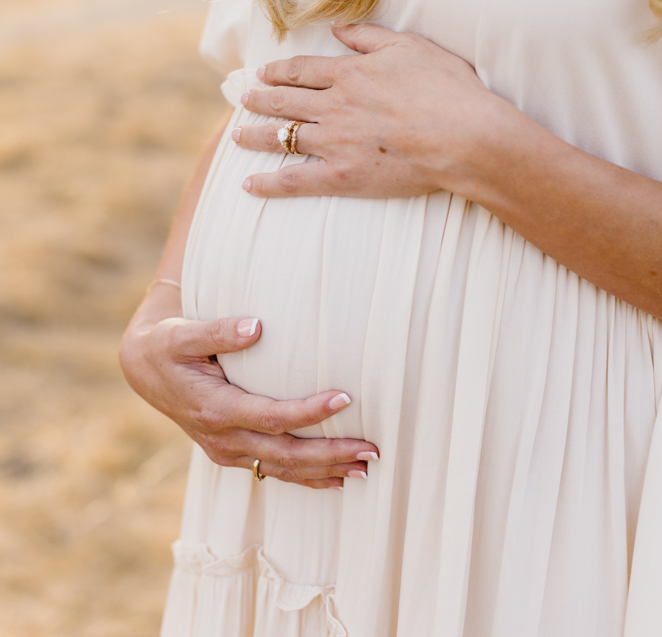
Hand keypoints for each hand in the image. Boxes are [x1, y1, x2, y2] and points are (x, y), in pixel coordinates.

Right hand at [119, 291, 377, 489]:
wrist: (143, 369)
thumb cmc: (167, 345)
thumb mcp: (183, 334)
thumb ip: (218, 331)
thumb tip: (257, 326)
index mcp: (216, 409)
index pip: (272, 417)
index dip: (310, 412)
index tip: (346, 398)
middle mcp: (223, 437)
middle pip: (285, 454)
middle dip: (330, 455)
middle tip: (372, 450)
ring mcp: (227, 449)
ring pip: (282, 469)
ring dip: (325, 472)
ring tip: (365, 469)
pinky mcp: (231, 451)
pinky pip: (272, 470)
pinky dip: (305, 478)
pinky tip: (334, 480)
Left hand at [235, 23, 511, 198]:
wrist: (464, 136)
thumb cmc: (446, 89)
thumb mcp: (410, 46)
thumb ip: (368, 36)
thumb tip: (339, 27)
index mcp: (349, 74)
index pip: (302, 70)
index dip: (279, 71)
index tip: (263, 72)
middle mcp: (334, 106)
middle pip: (285, 101)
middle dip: (260, 99)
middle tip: (243, 99)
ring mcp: (334, 141)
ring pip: (282, 136)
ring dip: (255, 134)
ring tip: (236, 134)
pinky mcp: (341, 176)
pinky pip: (294, 179)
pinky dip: (269, 183)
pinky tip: (248, 184)